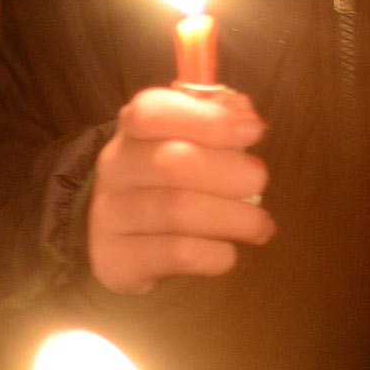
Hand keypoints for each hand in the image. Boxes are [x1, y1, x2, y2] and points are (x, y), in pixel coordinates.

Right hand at [88, 87, 271, 294]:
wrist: (118, 239)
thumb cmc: (164, 181)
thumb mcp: (183, 142)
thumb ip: (211, 119)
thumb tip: (236, 109)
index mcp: (131, 130)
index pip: (152, 111)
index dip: (208, 119)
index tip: (253, 132)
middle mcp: (114, 167)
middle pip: (173, 162)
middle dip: (231, 172)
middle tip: (259, 181)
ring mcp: (110, 215)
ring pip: (178, 211)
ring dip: (234, 218)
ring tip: (260, 225)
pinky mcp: (117, 259)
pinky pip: (178, 255)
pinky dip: (216, 254)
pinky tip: (228, 251)